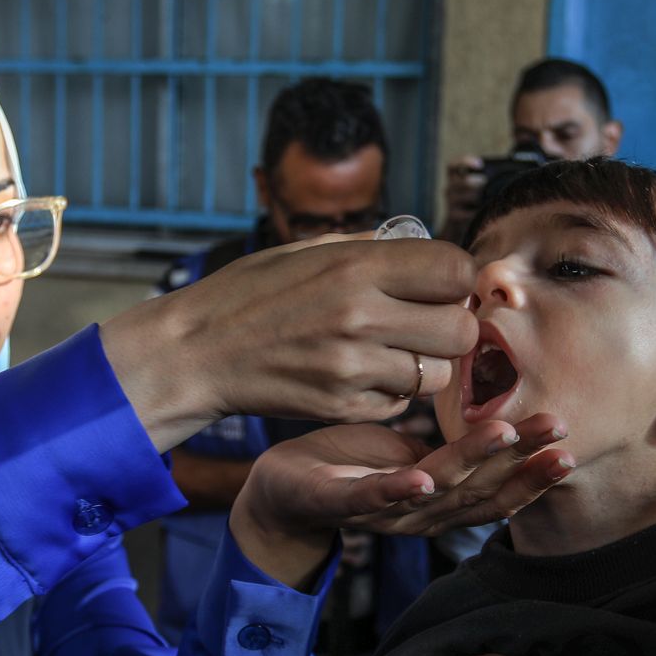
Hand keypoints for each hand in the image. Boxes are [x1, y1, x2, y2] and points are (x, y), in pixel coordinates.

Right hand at [102, 236, 477, 450]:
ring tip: (388, 352)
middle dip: (450, 327)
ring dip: (423, 366)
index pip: (456, 270)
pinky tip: (360, 375)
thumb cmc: (248, 295)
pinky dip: (391, 393)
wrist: (194, 352)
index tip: (436, 286)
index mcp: (355, 265)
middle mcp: (360, 315)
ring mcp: (352, 367)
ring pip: (437, 375)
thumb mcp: (306, 251)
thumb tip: (425, 249)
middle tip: (423, 324)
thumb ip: (370, 249)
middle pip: (461, 330)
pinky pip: (401, 404)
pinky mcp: (342, 407)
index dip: (454, 280)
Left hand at [229, 414, 573, 585]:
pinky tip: (420, 478)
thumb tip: (500, 414)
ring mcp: (379, 512)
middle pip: (477, 492)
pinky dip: (396, 491)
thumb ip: (453, 447)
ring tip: (506, 432)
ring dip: (472, 464)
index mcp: (439, 503)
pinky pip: (369, 499)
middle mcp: (418, 515)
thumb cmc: (353, 466)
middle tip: (560, 433)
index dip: (532, 474)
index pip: (494, 492)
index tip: (567, 444)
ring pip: (435, 490)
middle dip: (522, 465)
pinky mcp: (336, 504)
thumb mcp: (413, 452)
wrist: (281, 492)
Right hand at [438, 155, 487, 240]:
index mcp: (455, 178)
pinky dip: (475, 213)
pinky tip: (483, 213)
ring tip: (486, 198)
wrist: (459, 227)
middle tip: (484, 182)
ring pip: (461, 197)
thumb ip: (486, 180)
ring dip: (475, 197)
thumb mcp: (476, 190)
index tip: (480, 164)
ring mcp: (450, 202)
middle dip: (472, 182)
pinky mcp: (453, 216)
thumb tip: (510, 171)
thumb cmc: (474, 204)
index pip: (452, 166)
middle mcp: (450, 188)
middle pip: (458, 182)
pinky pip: (464, 213)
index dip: (464, 162)